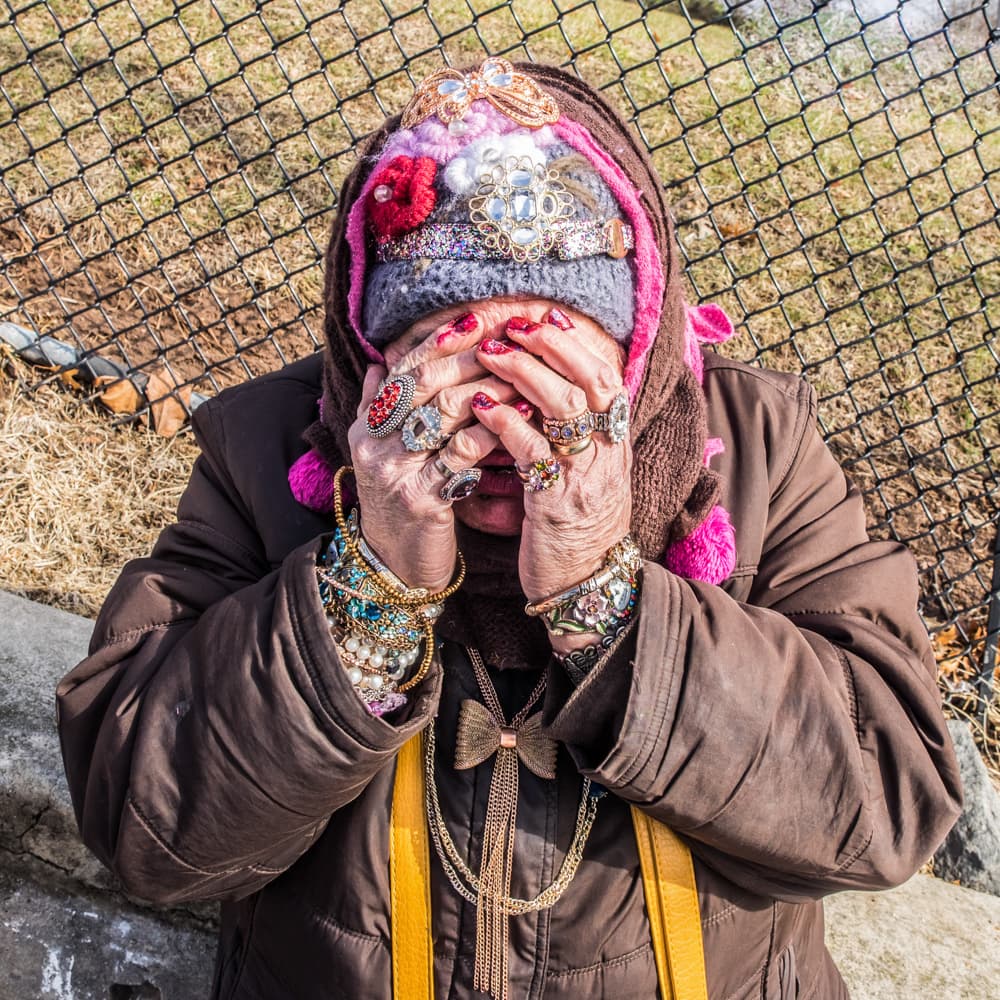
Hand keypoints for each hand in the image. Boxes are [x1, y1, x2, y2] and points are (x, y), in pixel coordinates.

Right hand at [347, 312, 525, 590]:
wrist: (393, 567)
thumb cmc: (400, 504)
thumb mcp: (382, 453)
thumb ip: (380, 406)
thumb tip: (381, 360)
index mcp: (367, 426)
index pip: (403, 369)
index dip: (438, 341)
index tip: (476, 318)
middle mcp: (374, 444)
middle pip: (425, 384)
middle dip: (470, 357)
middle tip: (509, 339)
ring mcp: (395, 471)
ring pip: (444, 413)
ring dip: (488, 388)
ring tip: (523, 373)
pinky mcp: (422, 499)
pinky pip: (463, 454)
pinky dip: (494, 431)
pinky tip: (521, 418)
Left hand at [471, 308, 631, 625]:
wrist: (586, 585)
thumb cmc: (578, 527)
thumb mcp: (589, 475)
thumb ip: (577, 434)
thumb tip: (549, 392)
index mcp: (614, 443)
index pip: (606, 377)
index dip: (576, 343)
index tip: (546, 315)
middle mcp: (606, 453)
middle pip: (590, 381)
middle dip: (552, 345)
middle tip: (515, 324)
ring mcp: (584, 476)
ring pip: (563, 407)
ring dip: (524, 372)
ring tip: (491, 352)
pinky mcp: (555, 502)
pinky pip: (531, 451)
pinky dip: (505, 422)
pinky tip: (481, 405)